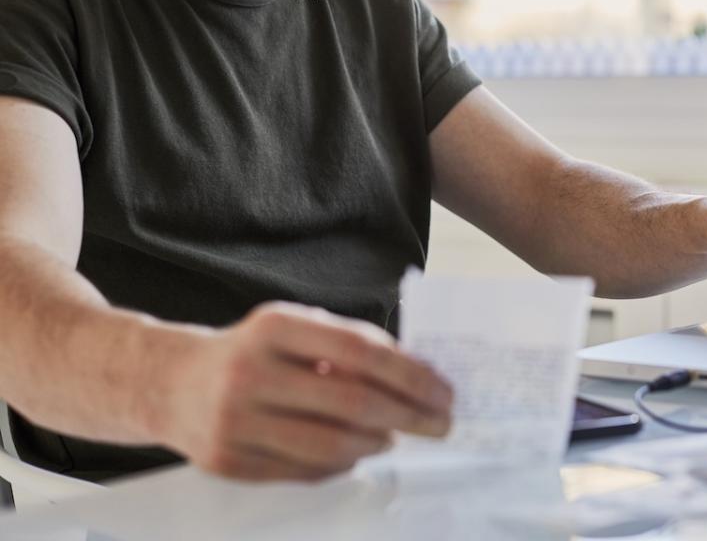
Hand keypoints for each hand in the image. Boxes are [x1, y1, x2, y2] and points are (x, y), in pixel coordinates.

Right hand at [161, 302, 452, 480]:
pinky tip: (357, 449)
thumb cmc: (251, 352)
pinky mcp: (228, 463)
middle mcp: (250, 373)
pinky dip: (342, 462)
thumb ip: (347, 344)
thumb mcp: (293, 328)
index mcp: (274, 328)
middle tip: (439, 422)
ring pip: (330, 446)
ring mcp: (235, 422)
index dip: (410, 374)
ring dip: (377, 443)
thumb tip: (416, 375)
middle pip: (351, 403)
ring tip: (395, 435)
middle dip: (408, 416)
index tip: (443, 390)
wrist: (170, 383)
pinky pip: (303, 471)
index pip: (360, 351)